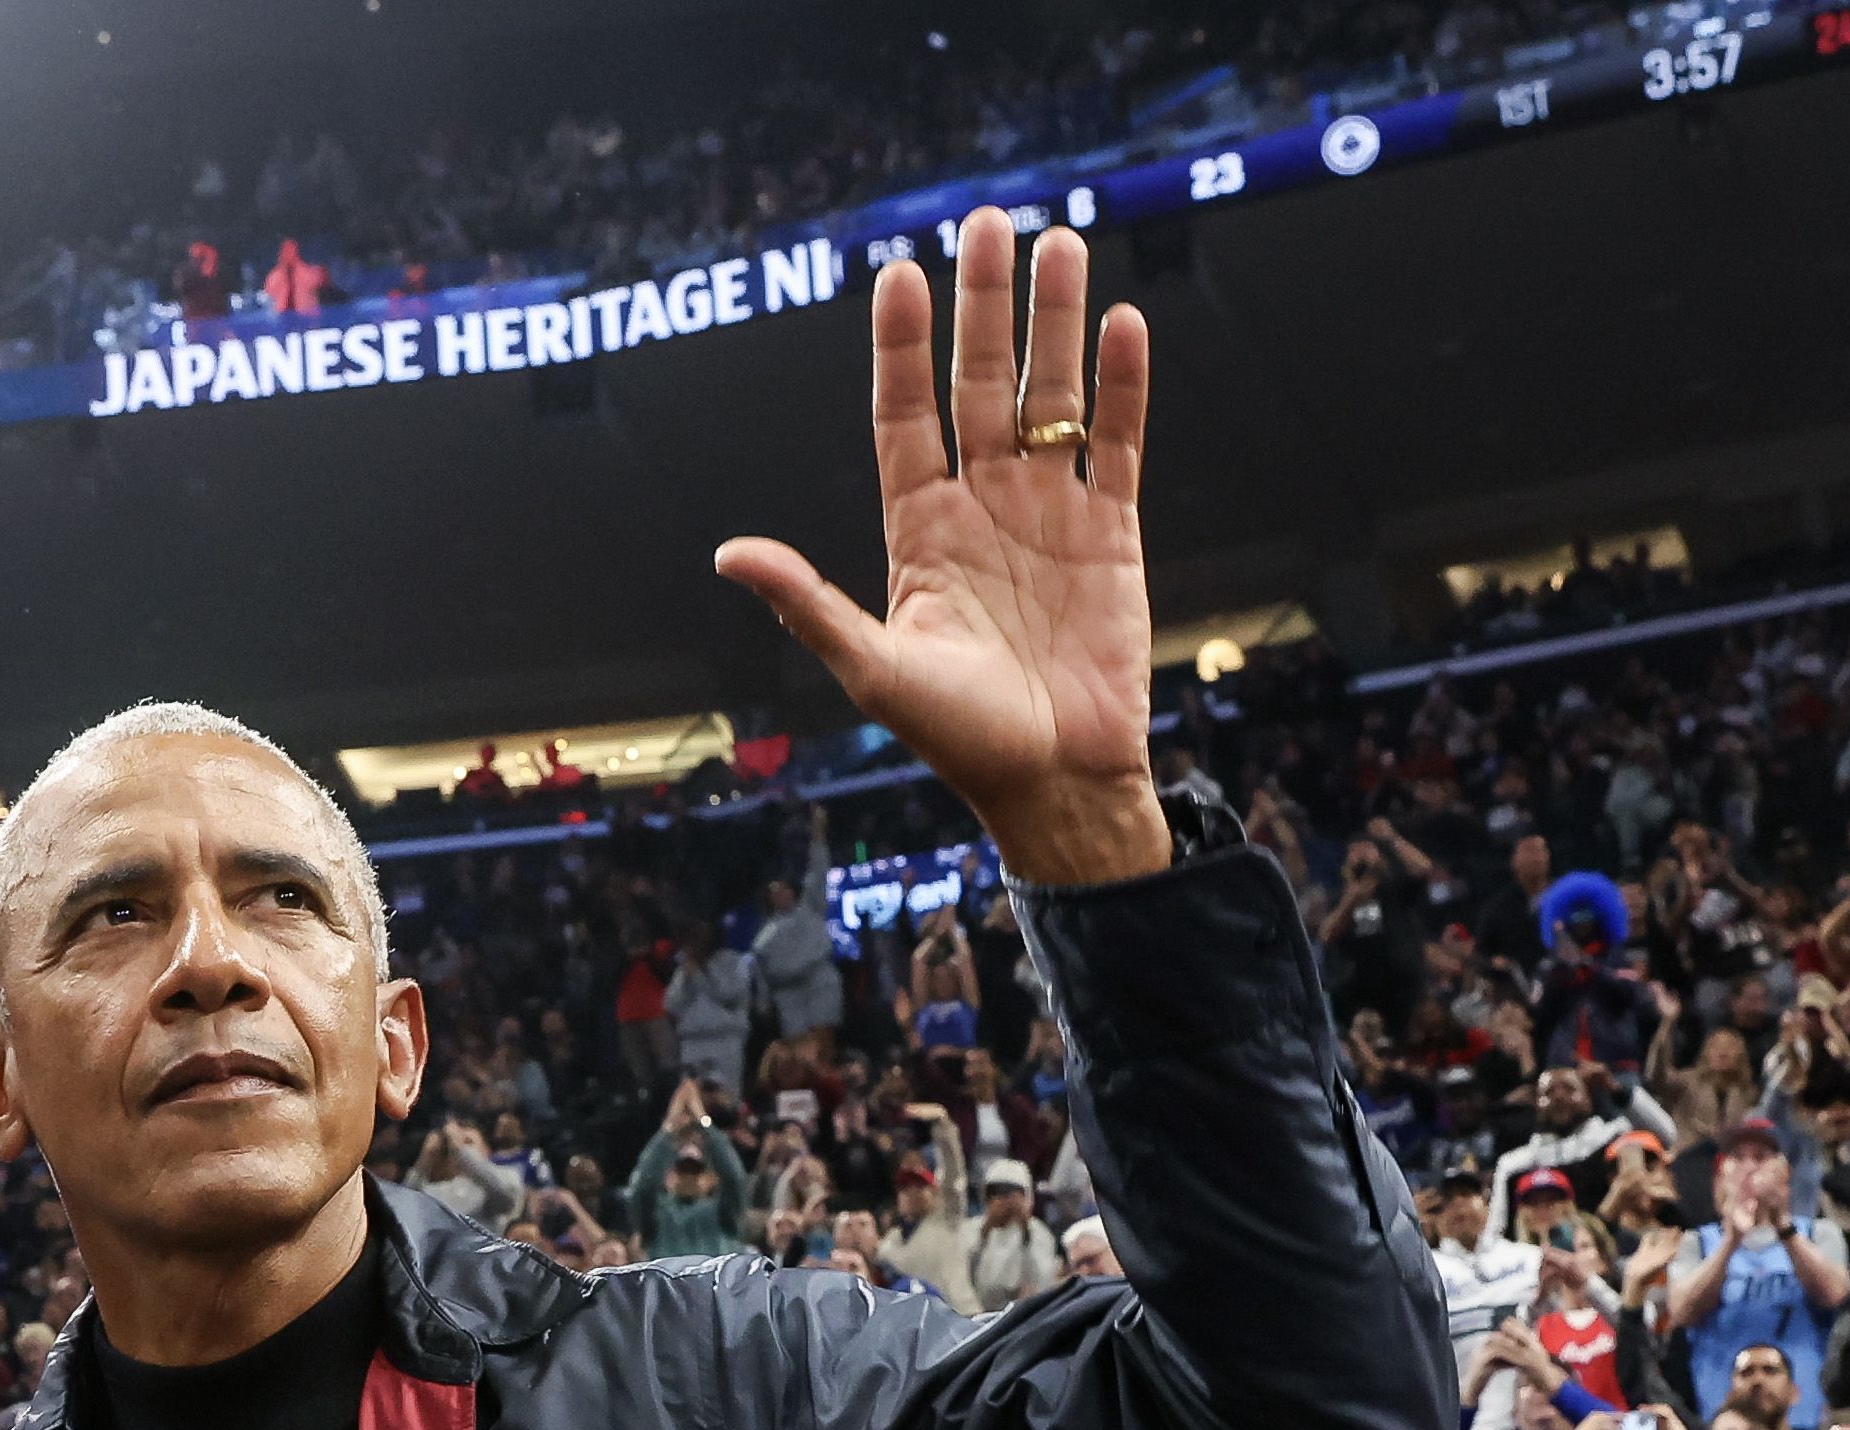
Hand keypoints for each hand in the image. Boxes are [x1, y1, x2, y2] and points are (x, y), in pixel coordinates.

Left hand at [716, 214, 1165, 890]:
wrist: (1056, 786)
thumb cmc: (960, 740)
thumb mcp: (873, 670)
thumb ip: (808, 604)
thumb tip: (727, 553)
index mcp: (921, 530)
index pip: (906, 416)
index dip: (902, 349)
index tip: (900, 274)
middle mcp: (983, 507)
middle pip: (980, 384)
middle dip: (985, 305)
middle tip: (990, 222)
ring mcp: (1050, 515)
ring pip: (1052, 398)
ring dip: (1054, 324)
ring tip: (1058, 242)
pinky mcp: (1112, 536)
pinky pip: (1116, 446)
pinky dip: (1122, 388)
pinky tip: (1120, 324)